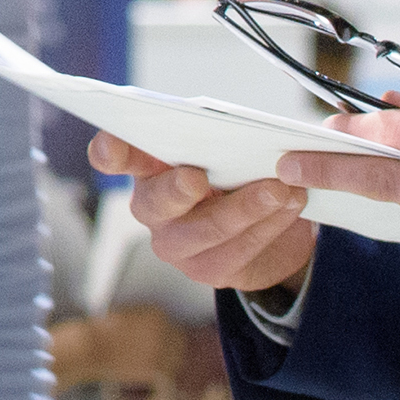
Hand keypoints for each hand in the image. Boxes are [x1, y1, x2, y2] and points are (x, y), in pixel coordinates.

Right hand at [86, 134, 313, 298]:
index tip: (112, 146)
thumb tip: (260, 128)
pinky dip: (269, 226)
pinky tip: (290, 208)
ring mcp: (176, 244)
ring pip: (207, 229)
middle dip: (177, 189)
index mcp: (148, 167)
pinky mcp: (207, 270)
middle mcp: (152, 208)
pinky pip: (239, 251)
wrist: (265, 227)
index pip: (116, 157)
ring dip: (247, 207)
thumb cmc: (236, 173)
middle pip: (156, 201)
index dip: (109, 151)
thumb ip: (223, 135)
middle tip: (198, 176)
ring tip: (281, 190)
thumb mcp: (226, 147)